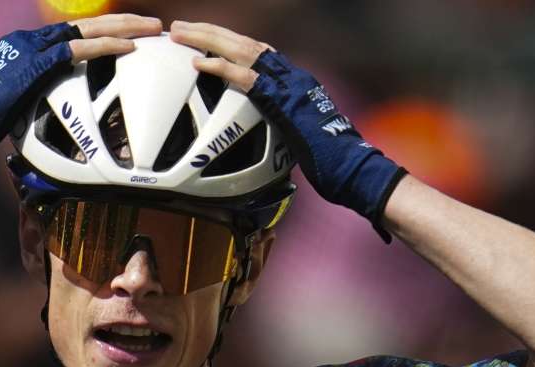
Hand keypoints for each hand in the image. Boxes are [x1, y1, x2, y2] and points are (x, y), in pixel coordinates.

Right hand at [0, 14, 161, 184]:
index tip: (130, 37)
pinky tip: (131, 49)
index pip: (73, 34)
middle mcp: (30, 40)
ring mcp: (32, 48)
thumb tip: (60, 119)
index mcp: (25, 47)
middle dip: (121, 22)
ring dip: (123, 27)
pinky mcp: (35, 64)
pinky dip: (106, 48)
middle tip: (152, 24)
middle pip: (85, 23)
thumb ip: (40, 101)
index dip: (103, 33)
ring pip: (87, 29)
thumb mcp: (17, 107)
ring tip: (152, 28)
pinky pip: (78, 50)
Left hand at [169, 20, 405, 240]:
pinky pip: (247, 78)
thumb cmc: (331, 163)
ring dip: (208, 39)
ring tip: (181, 33)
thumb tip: (259, 137)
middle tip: (181, 28)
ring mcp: (290, 85)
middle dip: (210, 33)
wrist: (353, 170)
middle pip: (245, 43)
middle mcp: (292, 75)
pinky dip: (221, 68)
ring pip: (242, 50)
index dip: (227, 43)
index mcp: (295, 82)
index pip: (256, 53)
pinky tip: (198, 62)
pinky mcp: (284, 101)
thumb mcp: (298, 137)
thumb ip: (279, 126)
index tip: (201, 39)